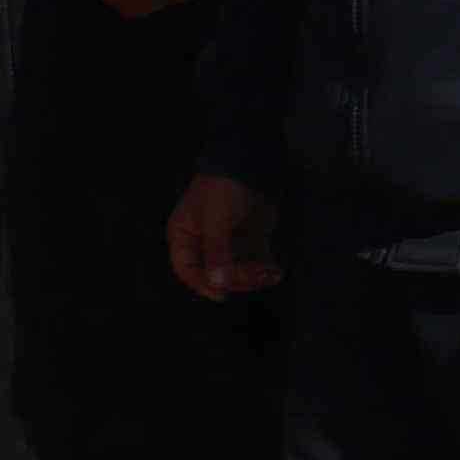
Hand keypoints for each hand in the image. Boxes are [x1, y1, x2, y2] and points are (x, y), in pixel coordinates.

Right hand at [168, 176, 280, 300]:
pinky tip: (275, 270)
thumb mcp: (215, 219)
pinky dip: (264, 270)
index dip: (202, 285)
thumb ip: (217, 252)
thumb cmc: (223, 188)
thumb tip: (218, 284)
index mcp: (185, 236)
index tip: (222, 294)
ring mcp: (228, 244)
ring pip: (237, 273)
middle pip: (216, 275)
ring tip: (271, 272)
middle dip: (238, 278)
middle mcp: (204, 243)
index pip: (187, 269)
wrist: (251, 164)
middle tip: (258, 272)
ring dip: (255, 277)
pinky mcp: (249, 243)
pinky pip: (254, 265)